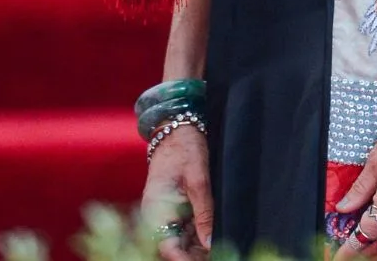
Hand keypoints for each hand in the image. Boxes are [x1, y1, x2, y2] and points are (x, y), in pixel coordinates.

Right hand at [141, 126, 212, 259]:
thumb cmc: (185, 148)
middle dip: (194, 255)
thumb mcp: (198, 179)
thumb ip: (204, 212)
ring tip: (221, 249)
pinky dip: (198, 236)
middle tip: (220, 254)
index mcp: (156, 210)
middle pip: (175, 247)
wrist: (177, 127)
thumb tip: (209, 243)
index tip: (206, 260)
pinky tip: (214, 238)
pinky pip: (185, 230)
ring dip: (198, 248)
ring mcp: (165, 213)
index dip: (185, 260)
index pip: (167, 248)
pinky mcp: (174, 209)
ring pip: (181, 241)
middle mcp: (157, 216)